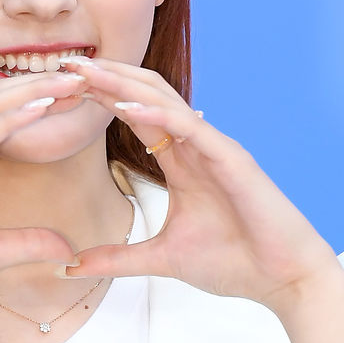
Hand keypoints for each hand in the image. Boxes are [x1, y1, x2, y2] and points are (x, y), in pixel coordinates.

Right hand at [0, 70, 83, 334]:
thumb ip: (28, 244)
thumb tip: (67, 250)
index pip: (0, 116)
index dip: (37, 99)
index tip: (77, 95)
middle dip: (40, 83)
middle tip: (84, 74)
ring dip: (33, 91)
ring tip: (72, 81)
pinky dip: (11, 119)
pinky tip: (41, 108)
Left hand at [64, 57, 343, 318]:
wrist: (284, 279)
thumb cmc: (235, 262)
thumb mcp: (161, 259)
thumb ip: (116, 259)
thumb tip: (72, 267)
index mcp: (181, 161)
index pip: (134, 115)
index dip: (99, 97)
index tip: (59, 86)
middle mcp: (196, 145)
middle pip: (144, 96)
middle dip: (104, 77)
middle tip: (62, 63)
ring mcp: (215, 147)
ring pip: (164, 101)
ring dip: (122, 83)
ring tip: (83, 71)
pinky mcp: (232, 159)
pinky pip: (189, 127)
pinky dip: (157, 114)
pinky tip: (125, 106)